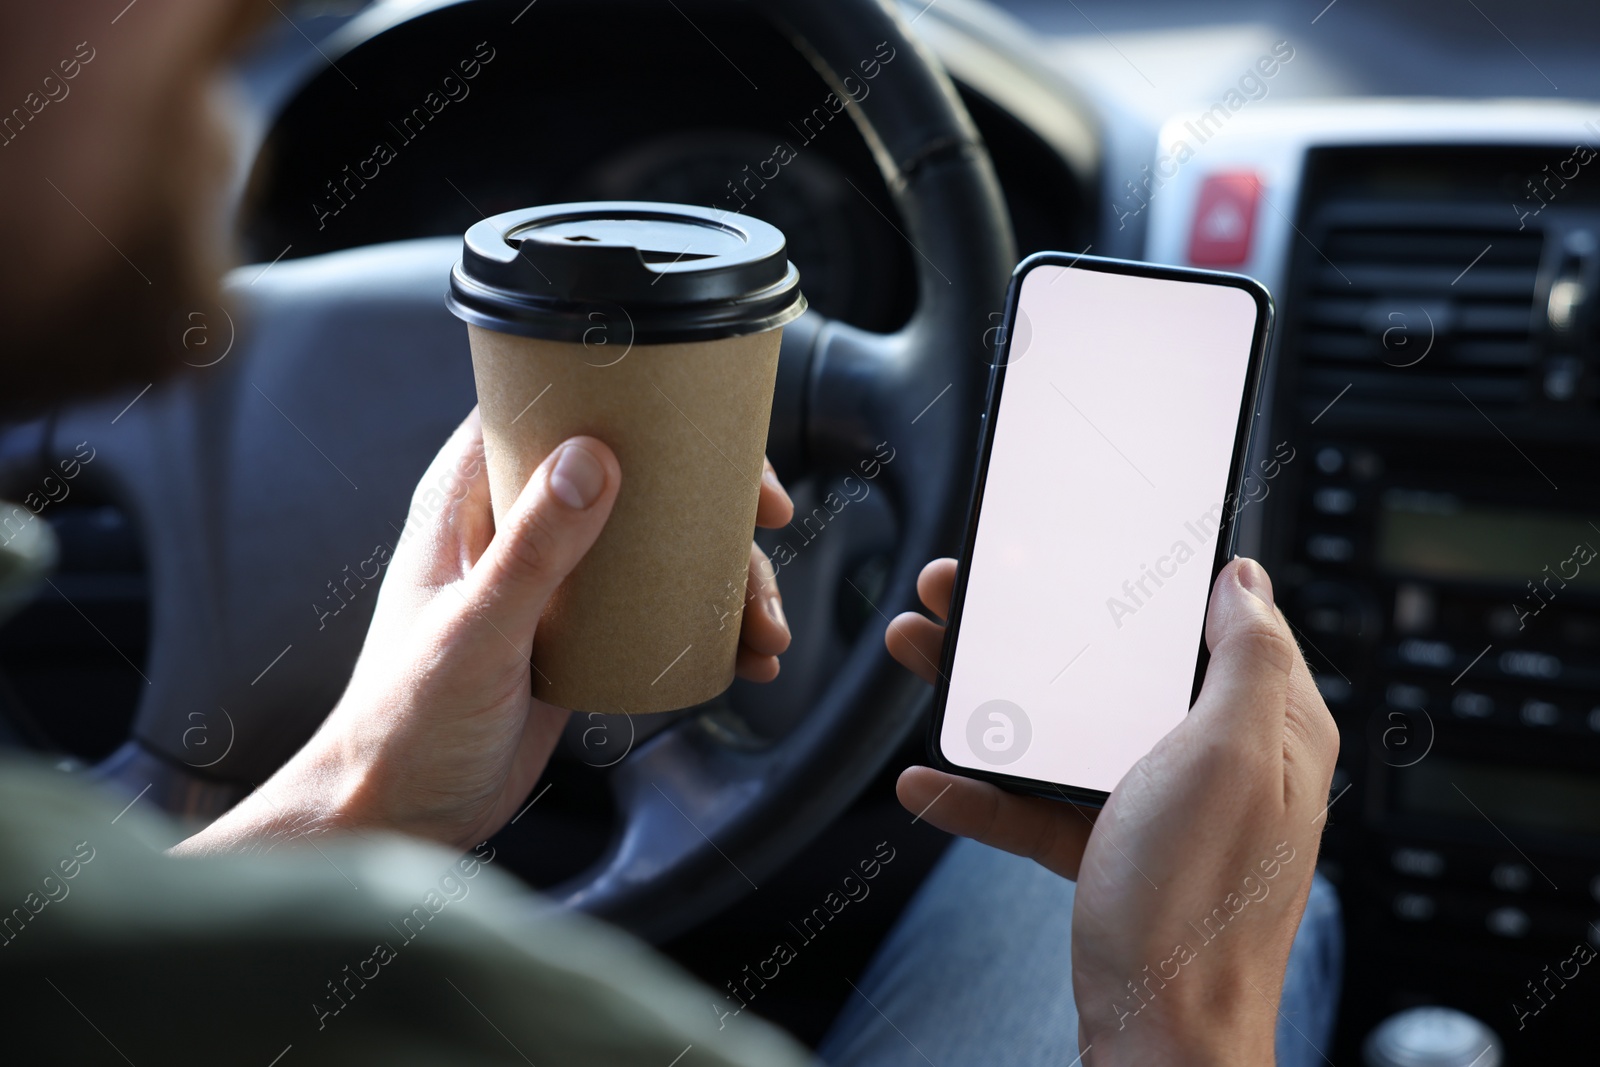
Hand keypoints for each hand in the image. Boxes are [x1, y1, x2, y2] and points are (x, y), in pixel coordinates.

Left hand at [175, 408, 794, 854]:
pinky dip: (711, 626)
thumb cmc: (404, 724)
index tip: (712, 431)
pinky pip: (661, 607)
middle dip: (713, 498)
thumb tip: (593, 457)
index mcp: (471, 498)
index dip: (638, 402)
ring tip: (765, 631)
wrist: (400, 814)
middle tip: (767, 524)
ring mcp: (556, 580)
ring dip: (726, 576)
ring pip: (662, 544)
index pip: (556, 409)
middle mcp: (517, 526)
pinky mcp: (582, 634)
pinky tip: (747, 658)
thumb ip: (530, 551)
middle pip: (635, 472)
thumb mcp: (475, 633)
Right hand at [886, 557, 1337, 1065]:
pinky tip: (928, 780)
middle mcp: (1215, 761)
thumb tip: (1245, 579)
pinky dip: (985, 791)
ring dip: (990, 697)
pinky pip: (1041, 805)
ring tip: (920, 656)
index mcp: (1265, 727)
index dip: (1143, 579)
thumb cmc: (1198, 904)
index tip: (1076, 547)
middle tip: (962, 597)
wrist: (1159, 1038)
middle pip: (1116, 669)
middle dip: (1034, 631)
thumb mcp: (1227, 757)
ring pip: (1068, 729)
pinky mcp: (1111, 853)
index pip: (1210, 621)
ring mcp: (1160, 810)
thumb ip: (1245, 658)